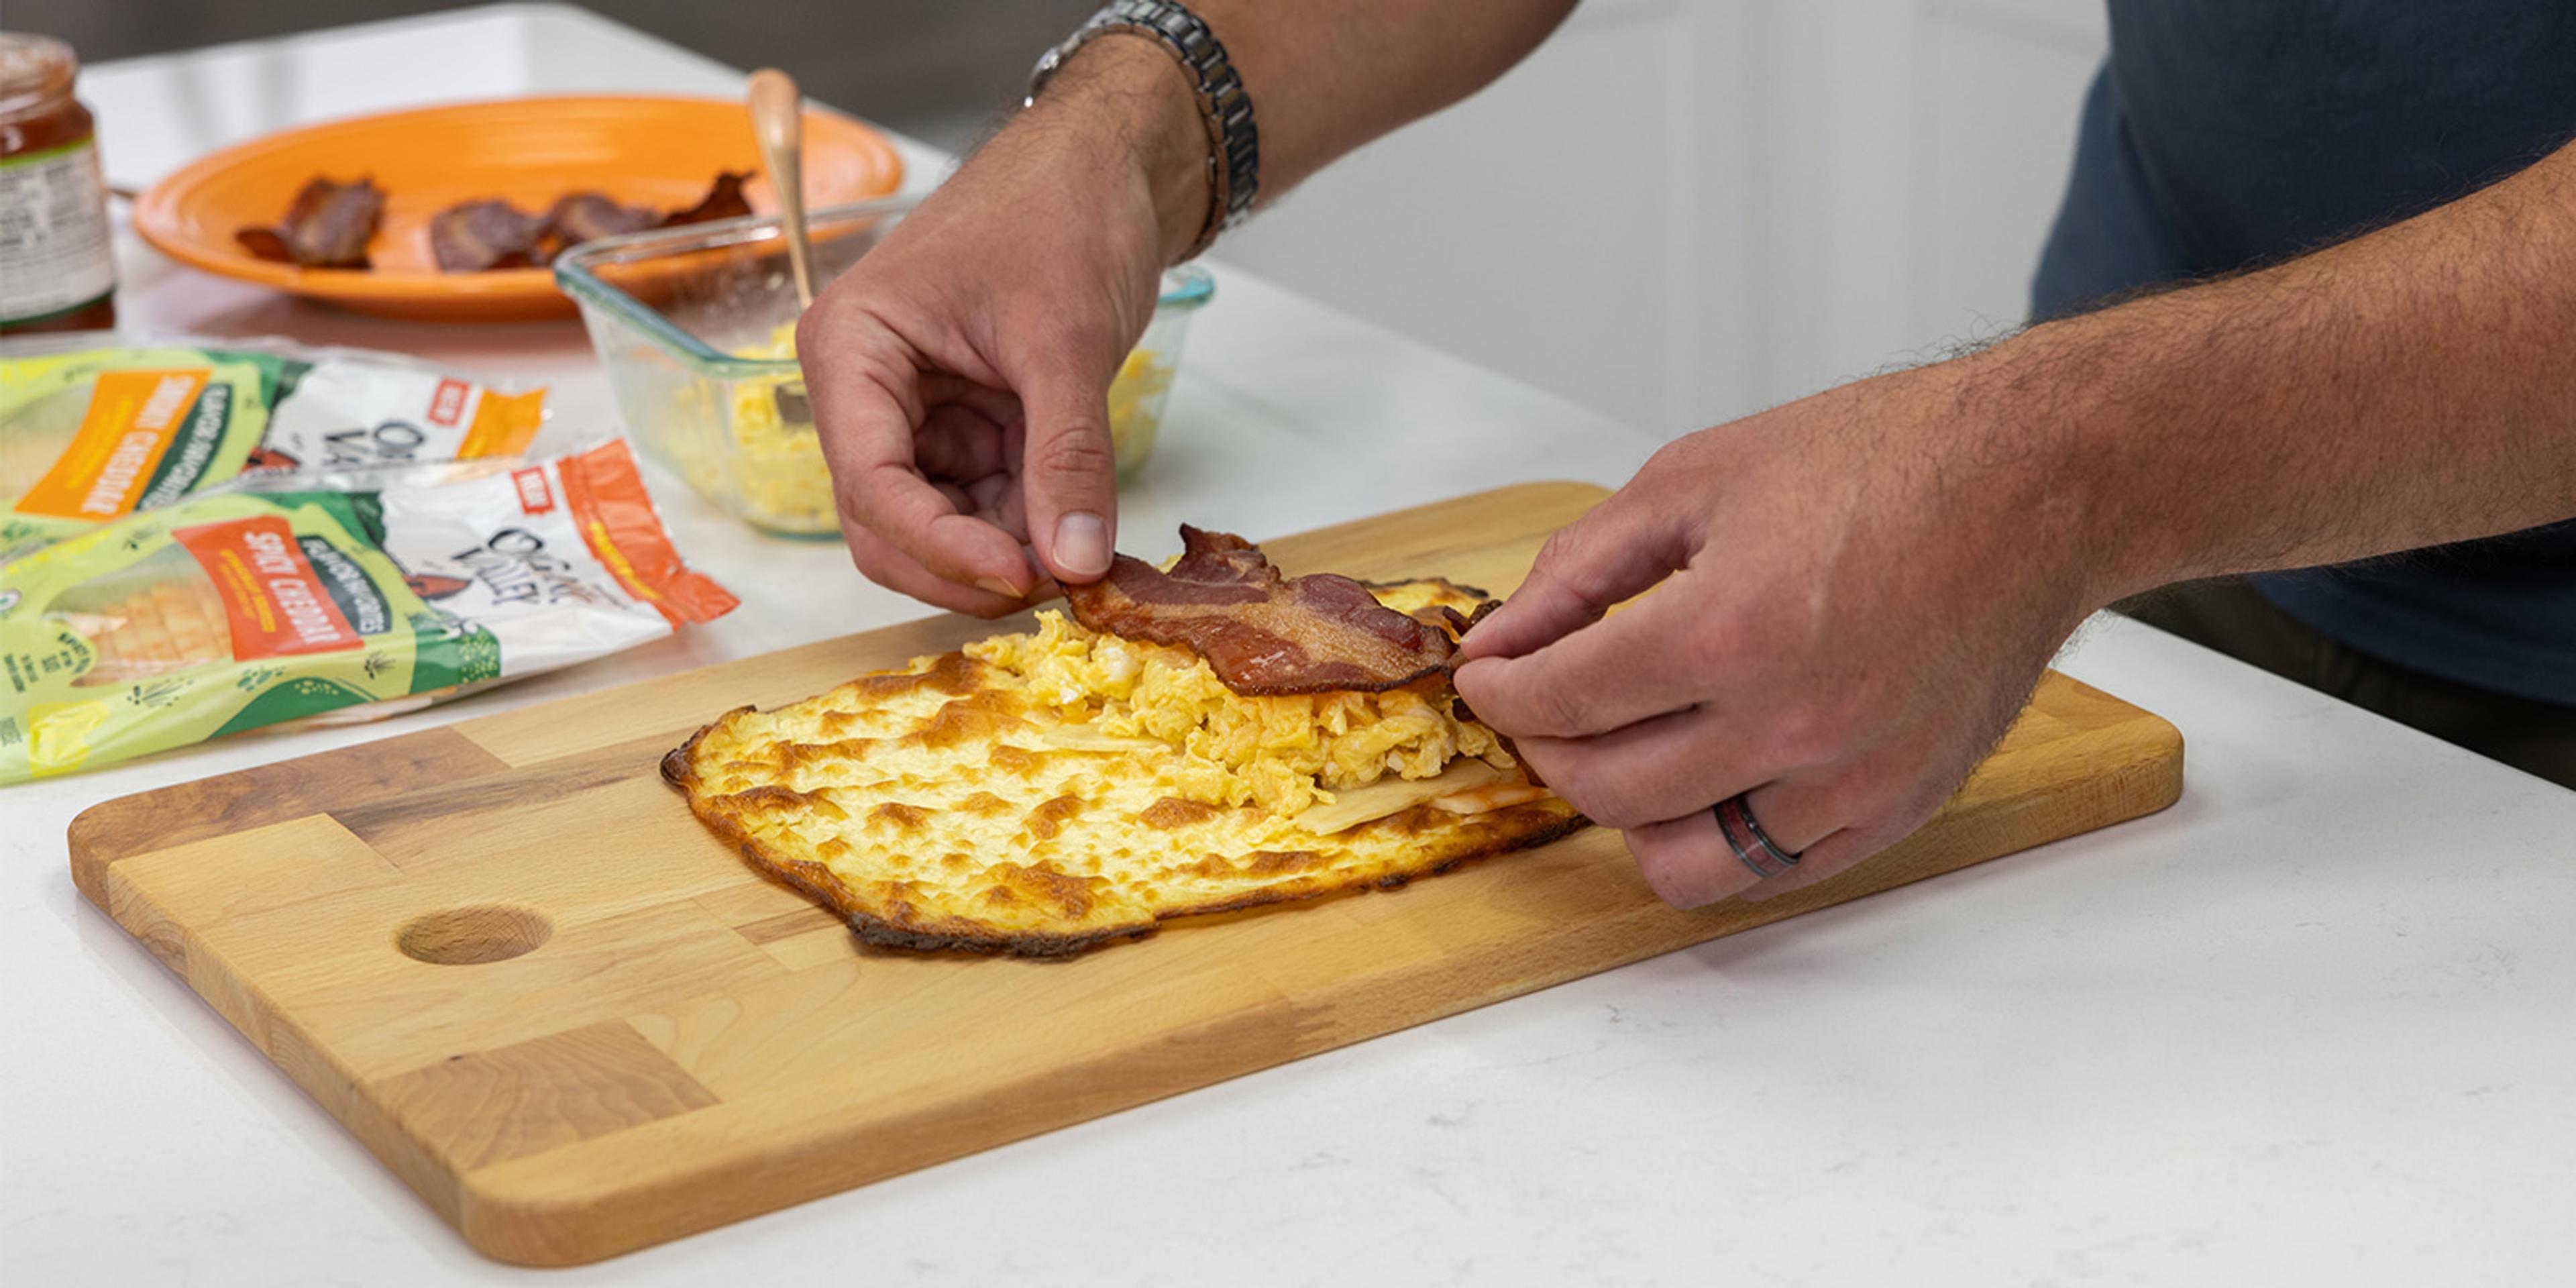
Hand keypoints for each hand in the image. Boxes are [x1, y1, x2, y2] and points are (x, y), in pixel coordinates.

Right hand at [797, 40, 1207, 614]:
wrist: (1106, 166)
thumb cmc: (1060, 210)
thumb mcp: (1065, 339)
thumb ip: (1067, 456)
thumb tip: (1073, 559)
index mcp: (851, 350)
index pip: (869, 485)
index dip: (940, 548)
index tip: (1019, 578)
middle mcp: (866, 392)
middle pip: (888, 525)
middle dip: (967, 564)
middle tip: (1057, 583)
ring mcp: (917, 416)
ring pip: (937, 529)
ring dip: (1004, 554)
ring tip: (1081, 555)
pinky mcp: (967, 428)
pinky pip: (982, 505)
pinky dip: (1027, 529)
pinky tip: (1078, 534)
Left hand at [1452, 356, 2105, 906]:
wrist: (2032, 485)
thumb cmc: (1880, 461)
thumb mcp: (1697, 478)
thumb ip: (1580, 568)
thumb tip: (1504, 639)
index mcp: (1729, 629)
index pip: (1564, 701)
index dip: (1504, 690)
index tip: (1490, 676)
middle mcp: (1790, 723)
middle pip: (1605, 789)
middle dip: (1549, 746)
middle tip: (1545, 706)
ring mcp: (1849, 779)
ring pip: (1679, 860)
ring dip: (1624, 812)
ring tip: (1623, 749)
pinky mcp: (1897, 809)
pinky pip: (1766, 873)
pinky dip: (1711, 842)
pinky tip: (1700, 779)